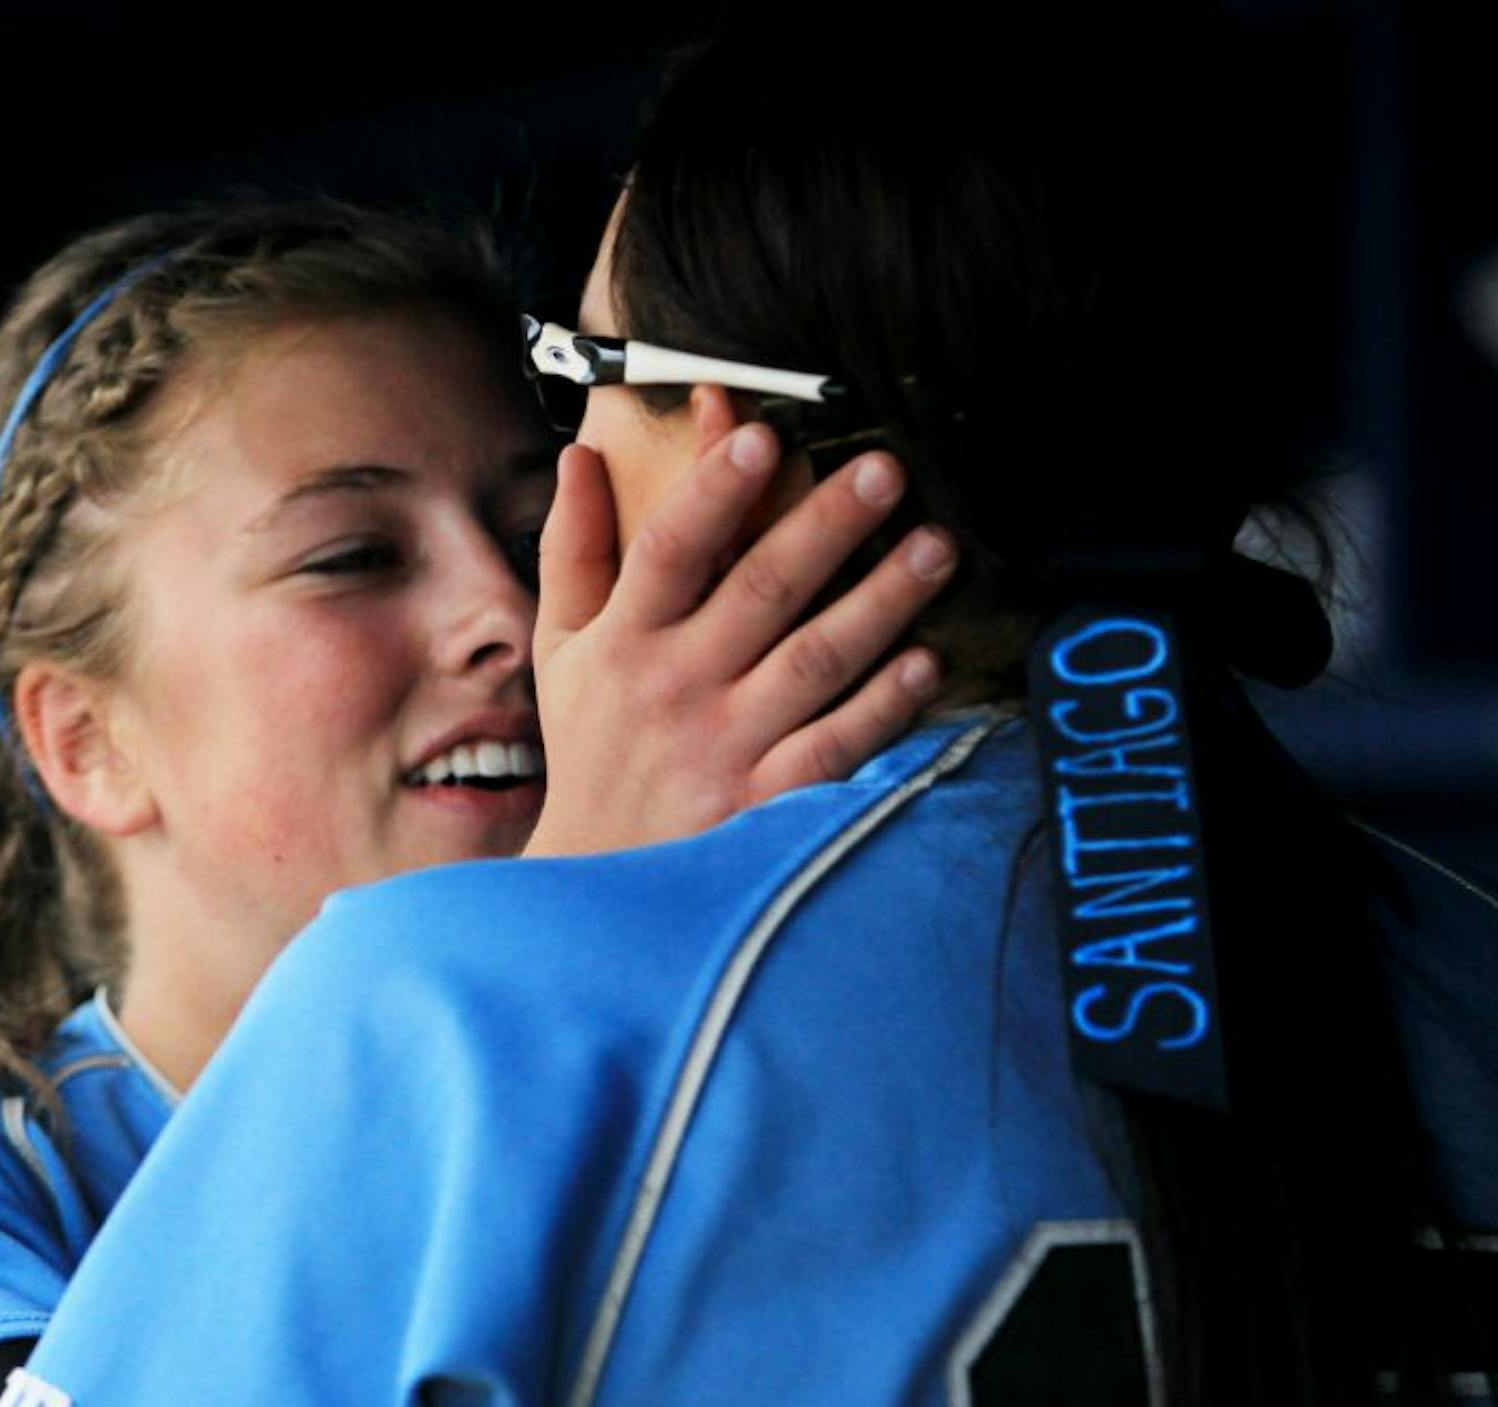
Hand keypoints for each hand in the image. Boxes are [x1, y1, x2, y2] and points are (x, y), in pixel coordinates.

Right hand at [524, 423, 956, 858]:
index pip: (669, 549)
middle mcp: (676, 686)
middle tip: (887, 468)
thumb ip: (573, 550)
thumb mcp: (560, 647)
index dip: (712, 491)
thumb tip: (580, 455)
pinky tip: (925, 662)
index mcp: (624, 639)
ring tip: (937, 547)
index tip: (760, 434)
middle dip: (826, 525)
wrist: (598, 880)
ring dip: (879, 602)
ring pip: (813, 661)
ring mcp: (726, 746)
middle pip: (760, 591)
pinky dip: (880, 707)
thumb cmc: (590, 745)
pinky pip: (833, 746)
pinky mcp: (765, 801)